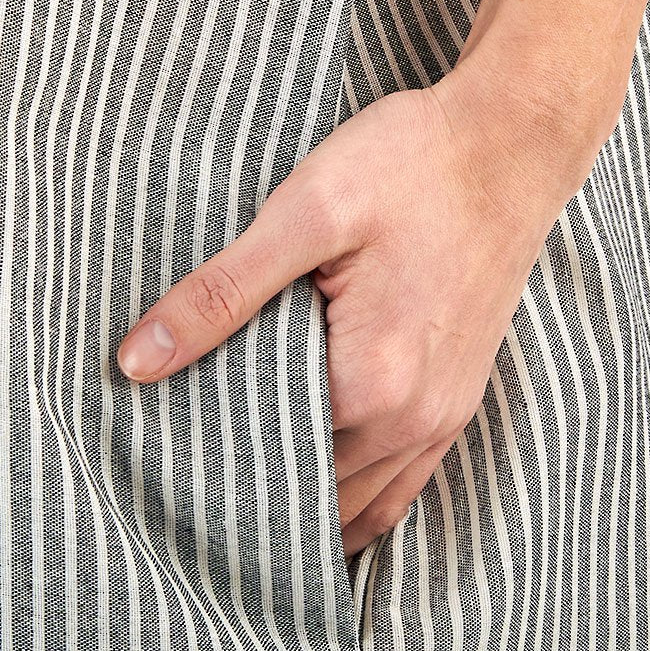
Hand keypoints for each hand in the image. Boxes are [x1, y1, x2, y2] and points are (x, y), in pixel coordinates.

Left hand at [116, 65, 590, 557]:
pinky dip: (360, 501)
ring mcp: (446, 413)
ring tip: (244, 490)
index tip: (167, 447)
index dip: (210, 457)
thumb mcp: (307, 212)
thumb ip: (222, 292)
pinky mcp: (461, 395)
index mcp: (372, 380)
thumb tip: (137, 361)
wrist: (512, 144)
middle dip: (252, 488)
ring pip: (361, 504)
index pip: (267, 460)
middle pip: (313, 494)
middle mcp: (416, 417)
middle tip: (190, 470)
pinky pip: (406, 483)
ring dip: (306, 505)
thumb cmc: (413, 165)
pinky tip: (322, 492)